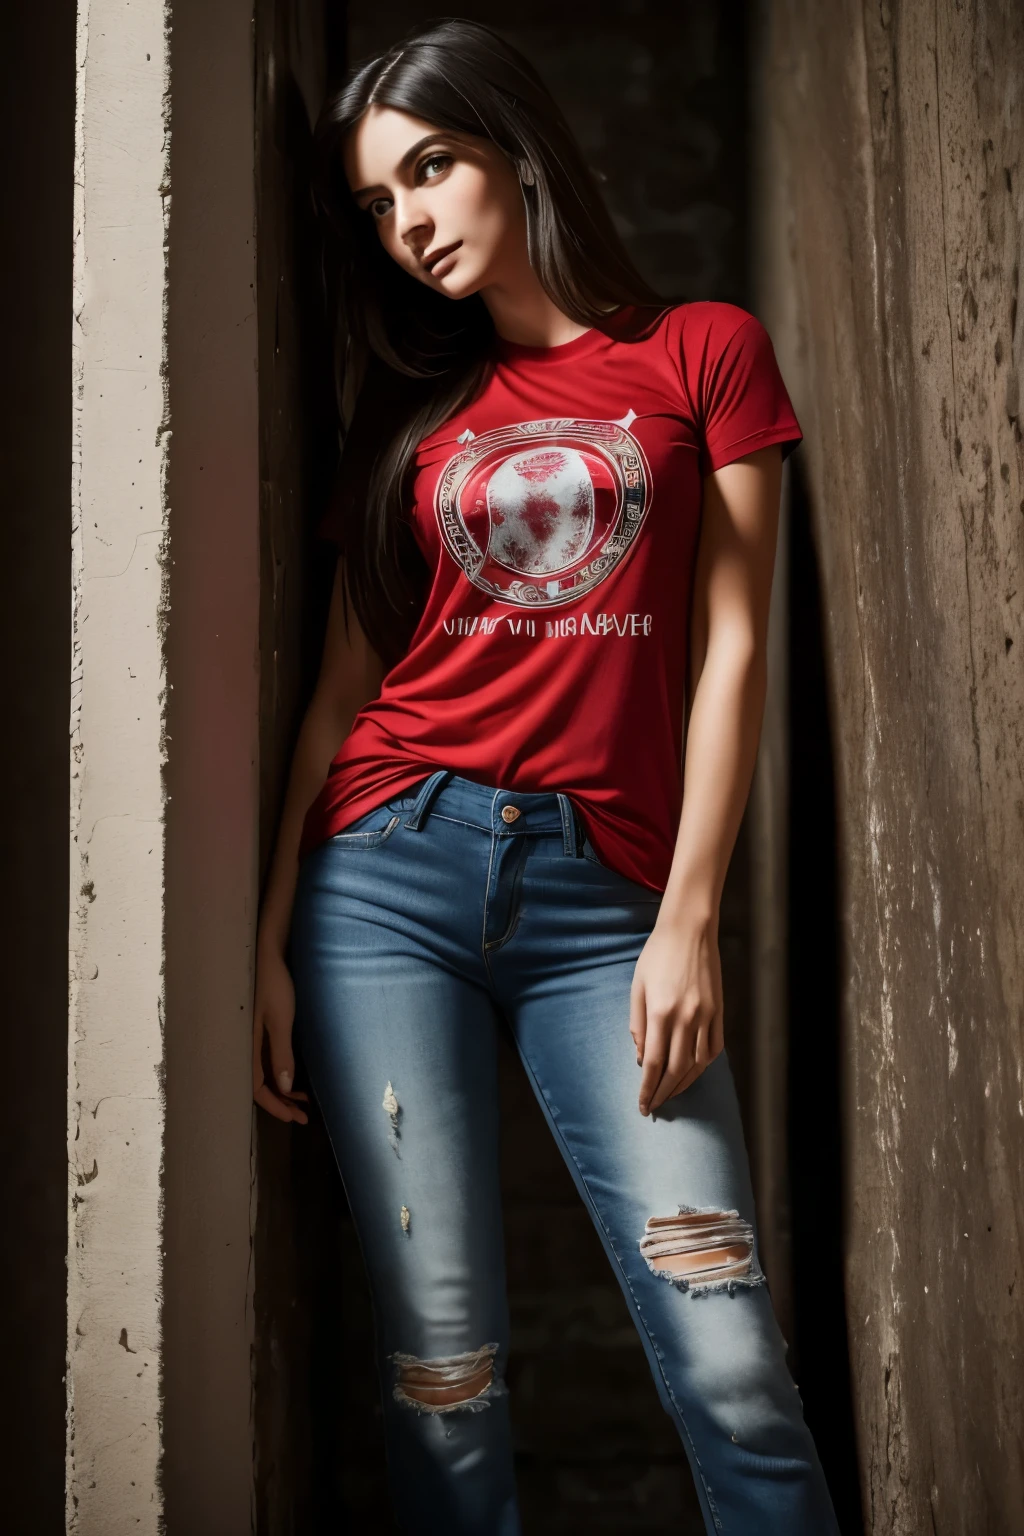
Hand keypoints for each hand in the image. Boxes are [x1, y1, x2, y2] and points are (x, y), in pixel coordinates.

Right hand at [253, 942, 308, 1124]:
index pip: (257, 1088)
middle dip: (282, 1103)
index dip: (276, 1106)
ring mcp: (254, 1037)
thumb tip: (284, 1088)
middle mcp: (247, 1045)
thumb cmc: (274, 983)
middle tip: (304, 1114)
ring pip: (266, 1073)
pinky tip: (295, 1076)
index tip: (296, 1118)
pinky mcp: (263, 1028)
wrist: (269, 952)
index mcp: (246, 1046)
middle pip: (261, 1085)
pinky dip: (282, 1072)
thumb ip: (281, 1053)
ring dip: (284, 1089)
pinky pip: (269, 1060)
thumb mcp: (280, 1019)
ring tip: (304, 1100)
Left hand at [629, 913, 723, 1115]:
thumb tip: (641, 1058)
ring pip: (698, 1064)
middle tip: (655, 1107)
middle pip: (675, 1069)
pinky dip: (704, 1065)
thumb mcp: (637, 987)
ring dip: (684, 1084)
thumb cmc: (657, 955)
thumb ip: (638, 1023)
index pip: (653, 1063)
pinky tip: (694, 1072)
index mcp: (660, 1012)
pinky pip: (714, 1048)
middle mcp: (685, 1018)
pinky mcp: (719, 1011)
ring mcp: (706, 1016)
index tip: (643, 1105)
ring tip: (672, 1094)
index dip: (648, 1089)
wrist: (689, 930)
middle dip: (664, 1093)